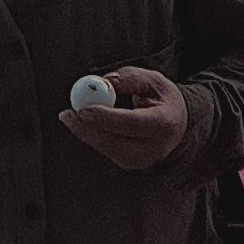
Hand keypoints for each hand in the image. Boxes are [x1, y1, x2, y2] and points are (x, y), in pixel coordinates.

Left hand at [59, 66, 187, 169]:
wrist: (177, 122)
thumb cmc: (162, 97)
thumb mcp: (152, 80)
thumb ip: (129, 78)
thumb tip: (104, 82)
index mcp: (164, 123)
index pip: (132, 123)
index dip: (105, 117)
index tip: (82, 109)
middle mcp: (155, 148)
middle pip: (115, 142)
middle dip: (87, 128)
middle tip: (66, 114)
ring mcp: (143, 161)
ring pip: (106, 148)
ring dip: (86, 131)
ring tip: (73, 113)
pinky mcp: (130, 165)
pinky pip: (105, 150)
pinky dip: (93, 135)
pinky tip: (89, 122)